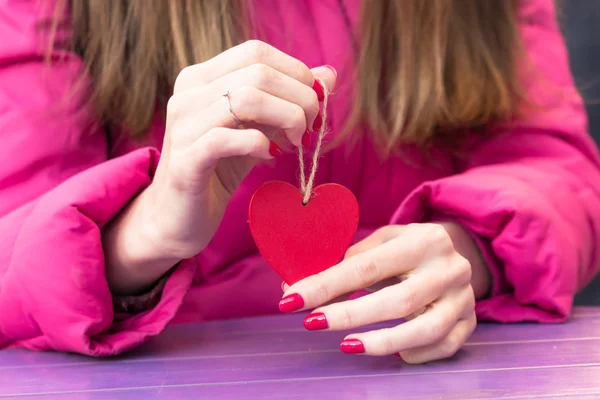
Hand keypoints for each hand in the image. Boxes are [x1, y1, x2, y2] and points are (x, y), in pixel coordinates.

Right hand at [104, 40, 335, 294]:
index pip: (256, 52)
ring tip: (294, 142)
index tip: (314, 103)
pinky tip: (270, 156)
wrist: (178, 217)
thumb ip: (288, 100)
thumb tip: (328, 74)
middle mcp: (187, 94)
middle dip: (299, 99)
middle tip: (310, 128)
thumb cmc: (219, 168)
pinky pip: (227, 139)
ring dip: (286, 119)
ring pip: (245, 100)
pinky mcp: (185, 160)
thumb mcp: (259, 128)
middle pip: (258, 73)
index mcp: (201, 78)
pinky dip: (259, 145)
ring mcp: (182, 126)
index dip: (295, 72)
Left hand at [280, 223, 488, 363]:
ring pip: (426, 330)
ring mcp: (464, 298)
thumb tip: (295, 287)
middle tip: (311, 323)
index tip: (291, 299)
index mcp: (423, 240)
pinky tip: (396, 353)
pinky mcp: (471, 322)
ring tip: (347, 345)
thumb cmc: (407, 248)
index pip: (367, 266)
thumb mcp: (382, 242)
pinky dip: (418, 354)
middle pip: (397, 301)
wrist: (461, 249)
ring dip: (382, 342)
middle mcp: (449, 268)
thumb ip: (345, 262)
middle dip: (349, 315)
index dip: (326, 285)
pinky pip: (445, 345)